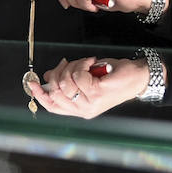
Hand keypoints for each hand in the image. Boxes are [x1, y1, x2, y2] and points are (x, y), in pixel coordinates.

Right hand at [30, 56, 150, 118]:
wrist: (138, 77)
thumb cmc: (114, 77)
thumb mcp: (87, 79)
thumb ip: (67, 81)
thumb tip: (48, 76)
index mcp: (79, 109)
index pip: (53, 106)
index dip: (40, 95)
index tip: (32, 83)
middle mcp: (84, 110)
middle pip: (56, 91)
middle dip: (59, 73)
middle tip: (69, 64)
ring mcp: (90, 103)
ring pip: (66, 82)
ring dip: (73, 66)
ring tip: (86, 63)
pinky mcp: (97, 93)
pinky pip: (78, 76)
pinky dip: (83, 64)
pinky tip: (93, 62)